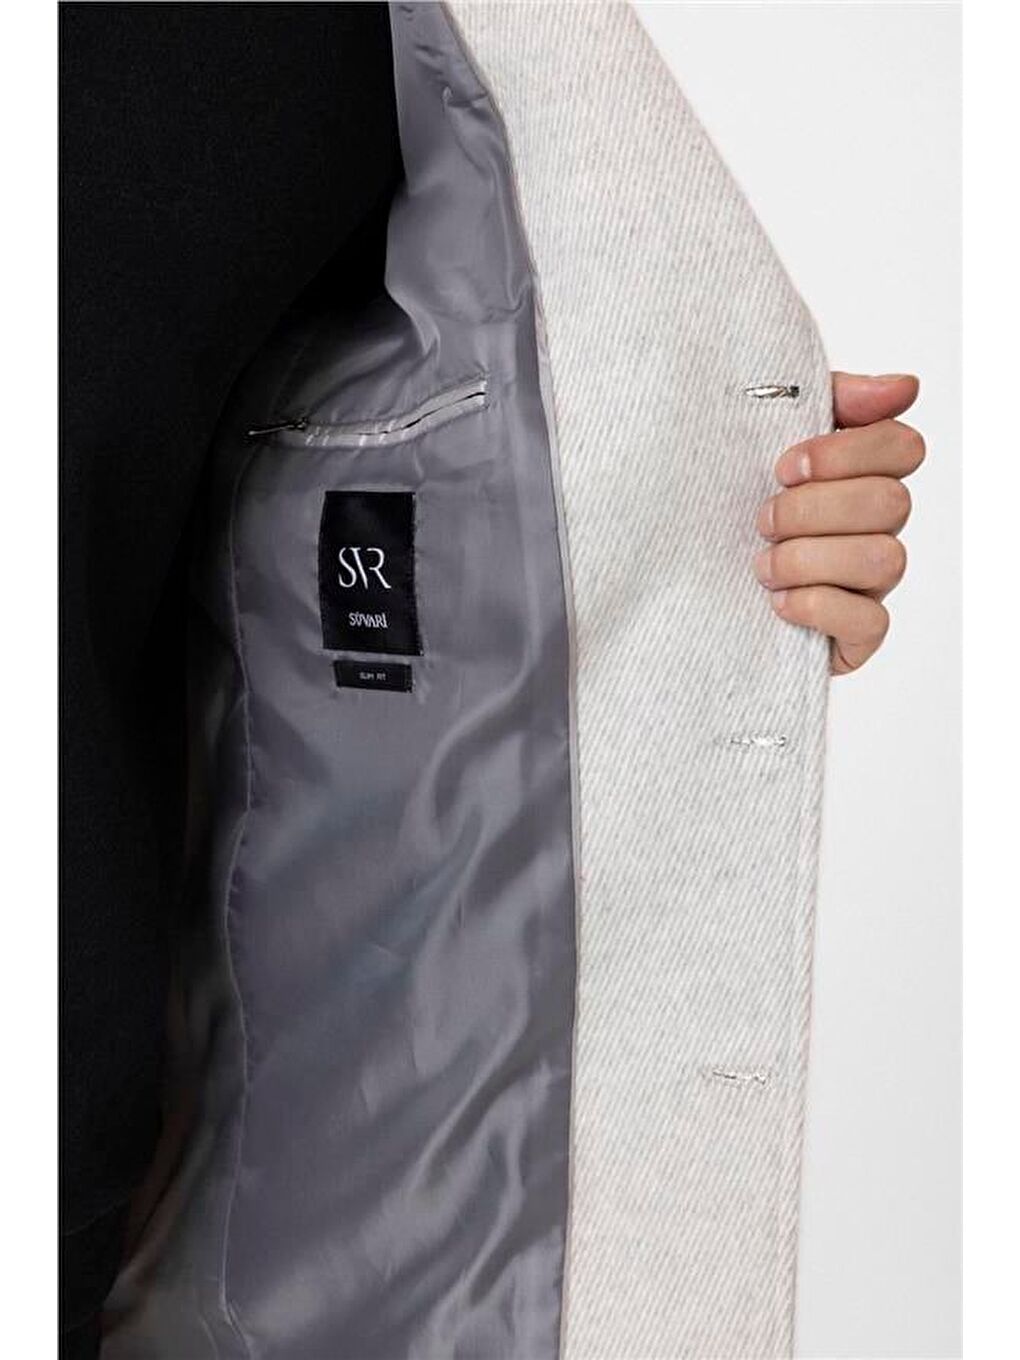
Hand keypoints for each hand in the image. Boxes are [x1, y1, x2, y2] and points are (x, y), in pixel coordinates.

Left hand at [753, 372, 923, 674]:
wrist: (680, 587)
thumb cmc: (726, 510)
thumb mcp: (758, 441)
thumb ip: (826, 402)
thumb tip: (904, 387)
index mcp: (859, 477)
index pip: (902, 447)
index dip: (849, 452)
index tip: (785, 465)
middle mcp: (876, 528)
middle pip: (892, 502)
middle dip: (813, 509)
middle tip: (760, 520)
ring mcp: (870, 585)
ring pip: (885, 559)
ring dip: (809, 558)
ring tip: (760, 567)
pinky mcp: (856, 637)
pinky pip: (870, 621)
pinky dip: (819, 606)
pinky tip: (778, 604)